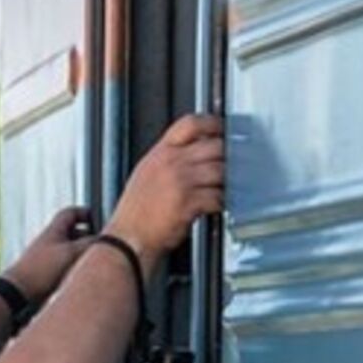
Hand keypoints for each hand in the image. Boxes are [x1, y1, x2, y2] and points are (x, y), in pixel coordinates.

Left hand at [3, 206, 93, 301]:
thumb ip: (89, 244)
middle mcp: (49, 243)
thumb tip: (106, 240)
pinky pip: (65, 267)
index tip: (97, 218)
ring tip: (94, 263)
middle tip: (101, 245)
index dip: (84, 213)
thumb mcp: (71, 253)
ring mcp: (47, 259)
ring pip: (70, 252)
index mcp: (53, 231)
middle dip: (88, 237)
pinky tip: (82, 278)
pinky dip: (75, 268)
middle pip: (73, 233)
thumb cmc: (40, 270)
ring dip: (83, 255)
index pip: (70, 213)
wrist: (18, 293)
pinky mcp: (46, 275)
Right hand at [103, 114, 225, 257]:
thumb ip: (168, 159)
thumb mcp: (145, 174)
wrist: (128, 239)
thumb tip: (192, 152)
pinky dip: (222, 202)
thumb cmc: (135, 213)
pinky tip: (218, 205)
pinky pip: (218, 196)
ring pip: (221, 171)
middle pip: (215, 146)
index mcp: (159, 153)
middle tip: (234, 163)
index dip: (212, 123)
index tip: (222, 128)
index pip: (190, 124)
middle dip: (228, 156)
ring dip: (228, 181)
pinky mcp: (189, 202)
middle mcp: (171, 163)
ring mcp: (181, 182)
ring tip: (226, 187)